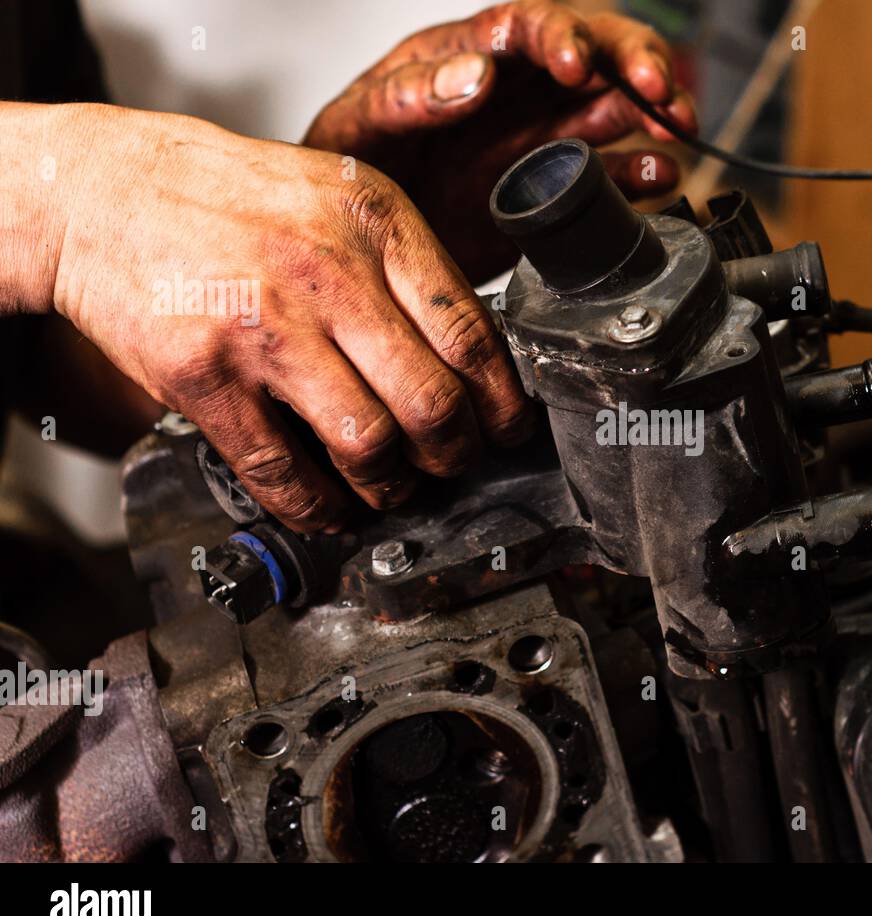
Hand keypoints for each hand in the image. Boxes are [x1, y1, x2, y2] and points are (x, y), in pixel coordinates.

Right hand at [41, 103, 532, 531]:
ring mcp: (264, 327)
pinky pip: (281, 470)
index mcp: (376, 224)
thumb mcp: (339, 197)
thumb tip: (472, 356)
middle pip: (431, 401)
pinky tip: (329, 508)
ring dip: (390, 487)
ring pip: (367, 444)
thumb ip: (405, 266)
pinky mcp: (204, 375)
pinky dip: (316, 507)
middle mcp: (328, 274)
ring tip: (392, 488)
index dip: (502, 403)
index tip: (508, 430)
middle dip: (454, 454)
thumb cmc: (231, 198)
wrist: (102, 190)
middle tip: (452, 464)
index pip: (471, 335)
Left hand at [304, 0, 697, 282]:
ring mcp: (543, 138)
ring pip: (617, 108)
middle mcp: (517, 90)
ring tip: (674, 129)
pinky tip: (659, 177)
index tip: (576, 64)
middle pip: (594, 54)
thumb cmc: (354, 167)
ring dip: (653, 113)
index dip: (562, 38)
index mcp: (468, 56)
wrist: (355, 245)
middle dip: (634, 64)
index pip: (528, 26)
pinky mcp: (558, 191)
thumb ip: (410, 96)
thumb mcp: (360, 125)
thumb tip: (476, 75)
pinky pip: (614, 174)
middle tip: (659, 90)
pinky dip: (643, 173)